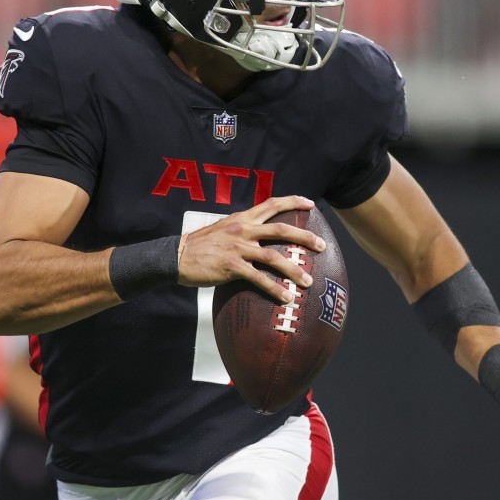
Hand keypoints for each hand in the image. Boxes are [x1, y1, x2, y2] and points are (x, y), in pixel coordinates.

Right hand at [176, 195, 326, 302]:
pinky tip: (285, 297)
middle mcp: (243, 229)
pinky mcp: (232, 266)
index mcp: (242, 218)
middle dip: (305, 237)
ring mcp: (238, 247)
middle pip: (282, 229)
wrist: (176, 256)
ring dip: (294, 270)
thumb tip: (258, 236)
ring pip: (274, 256)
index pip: (272, 203)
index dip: (293, 201)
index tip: (311, 203)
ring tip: (308, 281)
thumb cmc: (200, 246)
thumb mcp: (222, 229)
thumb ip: (242, 230)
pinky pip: (259, 278)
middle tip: (322, 246)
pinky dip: (275, 289)